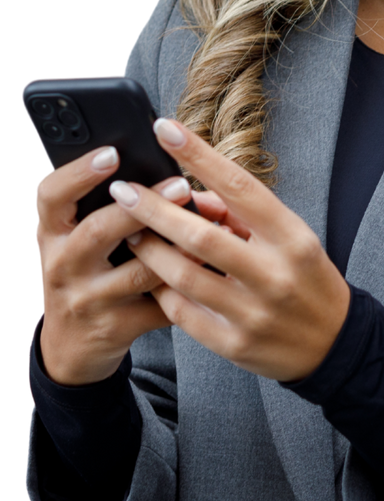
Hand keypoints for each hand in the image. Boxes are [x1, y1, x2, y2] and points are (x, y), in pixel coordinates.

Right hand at [35, 147, 195, 385]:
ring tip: (212, 231)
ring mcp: (87, 300)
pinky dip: (190, 288)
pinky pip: (159, 306)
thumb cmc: (85, 275)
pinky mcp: (115, 328)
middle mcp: (63, 265)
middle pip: (98, 231)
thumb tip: (161, 169)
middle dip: (143, 207)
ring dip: (178, 250)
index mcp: (52, 233)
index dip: (79, 172)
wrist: (71, 347)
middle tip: (181, 185)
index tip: (112, 153)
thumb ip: (103, 209)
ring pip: (137, 273)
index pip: (51, 195)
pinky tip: (215, 272)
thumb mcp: (76, 241)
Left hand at [111, 119, 351, 382]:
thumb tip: (192, 197)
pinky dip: (161, 289)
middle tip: (121, 190)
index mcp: (292, 237)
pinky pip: (182, 312)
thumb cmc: (306, 278)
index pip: (239, 186)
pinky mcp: (233, 344)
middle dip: (153, 209)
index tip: (165, 130)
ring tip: (130, 232)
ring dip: (149, 250)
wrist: (334, 343)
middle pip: (200, 234)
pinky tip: (149, 275)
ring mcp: (253, 312)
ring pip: (183, 275)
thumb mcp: (290, 238)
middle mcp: (274, 274)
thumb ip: (242, 216)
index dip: (199, 156)